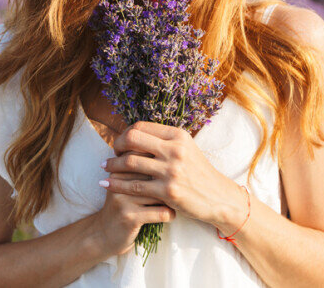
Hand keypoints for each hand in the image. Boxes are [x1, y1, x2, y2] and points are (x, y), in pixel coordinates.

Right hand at [92, 166, 176, 256]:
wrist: (103, 235)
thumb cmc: (122, 206)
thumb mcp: (125, 185)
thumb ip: (139, 170)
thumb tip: (167, 153)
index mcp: (118, 171)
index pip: (145, 158)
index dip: (162, 166)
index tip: (171, 176)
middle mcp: (119, 182)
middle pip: (155, 174)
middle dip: (170, 182)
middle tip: (179, 189)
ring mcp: (124, 200)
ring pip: (160, 193)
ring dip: (172, 200)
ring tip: (175, 203)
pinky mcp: (130, 218)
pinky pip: (161, 212)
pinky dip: (170, 214)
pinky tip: (170, 215)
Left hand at [101, 121, 244, 228]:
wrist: (218, 198)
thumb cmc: (198, 172)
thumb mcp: (186, 149)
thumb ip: (164, 140)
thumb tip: (135, 133)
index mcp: (178, 135)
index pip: (141, 126)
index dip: (125, 134)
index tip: (120, 143)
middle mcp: (175, 150)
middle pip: (132, 139)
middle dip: (116, 145)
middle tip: (111, 154)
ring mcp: (172, 171)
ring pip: (130, 162)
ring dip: (112, 166)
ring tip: (105, 168)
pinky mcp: (168, 191)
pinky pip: (134, 186)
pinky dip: (117, 184)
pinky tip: (107, 184)